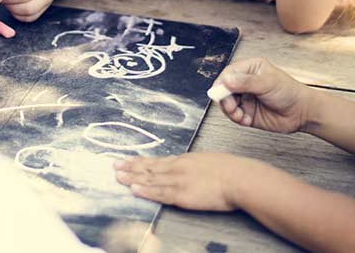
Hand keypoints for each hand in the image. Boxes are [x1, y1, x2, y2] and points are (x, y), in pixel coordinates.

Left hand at [114, 153, 248, 210]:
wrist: (239, 178)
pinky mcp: (182, 194)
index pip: (157, 161)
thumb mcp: (209, 161)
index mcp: (185, 159)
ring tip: (118, 177)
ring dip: (132, 177)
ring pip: (150, 179)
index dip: (140, 161)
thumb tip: (192, 169)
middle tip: (114, 166)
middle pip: (149, 168)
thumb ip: (196, 166)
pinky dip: (145, 191)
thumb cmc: (231, 170)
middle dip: (130, 167)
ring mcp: (178, 180)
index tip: (128, 160)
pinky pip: (159, 193)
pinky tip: (134, 189)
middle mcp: (178, 168)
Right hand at [213, 58, 313, 133]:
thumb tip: (226, 80)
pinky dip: (237, 119)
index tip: (220, 92)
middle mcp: (245, 82)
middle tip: (231, 106)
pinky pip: (234, 116)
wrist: (302, 113)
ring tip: (240, 115)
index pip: (228, 73)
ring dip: (230, 111)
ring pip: (226, 103)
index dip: (222, 83)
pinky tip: (247, 119)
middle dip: (224, 99)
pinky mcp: (247, 112)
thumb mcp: (267, 83)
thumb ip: (246, 82)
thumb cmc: (290, 92)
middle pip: (223, 89)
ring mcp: (245, 98)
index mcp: (250, 68)